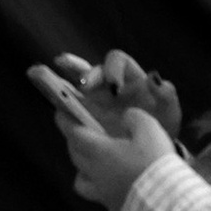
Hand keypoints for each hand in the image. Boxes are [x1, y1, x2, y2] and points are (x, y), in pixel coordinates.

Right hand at [56, 48, 181, 141]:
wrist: (154, 150)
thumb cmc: (161, 124)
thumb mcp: (169, 111)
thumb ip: (166, 94)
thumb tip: (156, 79)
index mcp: (128, 75)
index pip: (117, 60)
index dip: (113, 69)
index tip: (114, 86)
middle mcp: (108, 82)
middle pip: (92, 68)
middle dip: (83, 72)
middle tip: (83, 86)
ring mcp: (95, 98)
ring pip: (75, 82)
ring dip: (61, 78)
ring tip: (41, 73)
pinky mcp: (86, 114)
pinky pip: (70, 104)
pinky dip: (59, 100)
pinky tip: (52, 104)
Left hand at [58, 106, 176, 210]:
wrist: (168, 206)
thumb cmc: (154, 163)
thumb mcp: (149, 130)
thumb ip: (134, 119)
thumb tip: (127, 118)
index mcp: (99, 152)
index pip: (73, 133)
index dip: (65, 121)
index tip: (59, 111)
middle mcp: (95, 174)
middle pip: (75, 156)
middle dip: (74, 141)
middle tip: (80, 132)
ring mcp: (103, 194)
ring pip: (81, 180)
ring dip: (82, 168)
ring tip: (93, 163)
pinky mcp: (114, 209)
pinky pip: (98, 196)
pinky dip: (100, 188)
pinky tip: (112, 184)